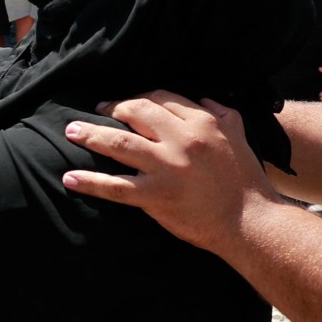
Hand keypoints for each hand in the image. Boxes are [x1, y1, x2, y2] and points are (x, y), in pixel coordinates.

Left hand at [60, 91, 277, 251]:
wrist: (251, 222)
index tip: (125, 103)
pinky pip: (115, 186)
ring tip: (71, 132)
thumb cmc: (247, 182)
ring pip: (119, 142)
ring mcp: (167, 167)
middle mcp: (182, 139)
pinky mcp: (157, 195)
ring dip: (91, 135)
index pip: (161, 99)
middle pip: (135, 112)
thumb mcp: (240, 138)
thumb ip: (223, 114)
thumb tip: (204, 99)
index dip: (138, 98)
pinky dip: (90, 182)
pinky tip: (70, 179)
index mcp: (202, 123)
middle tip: (95, 111)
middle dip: (111, 109)